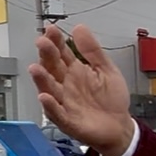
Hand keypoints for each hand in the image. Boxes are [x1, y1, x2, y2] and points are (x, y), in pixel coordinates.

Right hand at [29, 23, 133, 155]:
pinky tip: (46, 97)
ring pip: (49, 89)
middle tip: (42, 43)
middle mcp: (66, 85)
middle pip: (52, 68)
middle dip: (47, 55)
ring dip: (42, 79)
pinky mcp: (69, 121)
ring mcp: (65, 102)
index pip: (61, 53)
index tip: (51, 30)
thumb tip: (80, 28)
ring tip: (35, 68)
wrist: (120, 127)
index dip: (56, 41)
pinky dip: (51, 106)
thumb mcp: (106, 70)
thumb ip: (93, 51)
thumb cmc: (112, 100)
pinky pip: (57, 113)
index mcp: (75, 72)